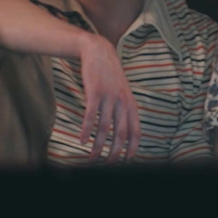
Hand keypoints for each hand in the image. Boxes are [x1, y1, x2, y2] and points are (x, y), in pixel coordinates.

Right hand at [77, 34, 138, 162]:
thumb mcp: (123, 92)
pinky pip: (90, 116)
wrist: (99, 52)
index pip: (136, 132)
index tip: (126, 162)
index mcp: (131, 104)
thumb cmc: (110, 76)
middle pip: (121, 134)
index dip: (132, 149)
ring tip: (92, 158)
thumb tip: (126, 133)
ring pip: (104, 128)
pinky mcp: (94, 92)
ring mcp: (109, 97)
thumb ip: (125, 110)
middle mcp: (122, 102)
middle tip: (108, 165)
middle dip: (114, 153)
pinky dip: (86, 130)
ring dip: (98, 146)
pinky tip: (81, 141)